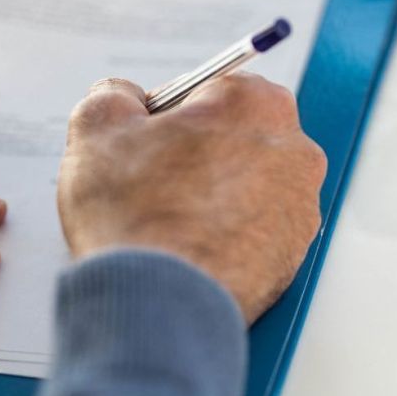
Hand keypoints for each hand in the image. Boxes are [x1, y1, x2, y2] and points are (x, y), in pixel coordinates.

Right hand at [58, 75, 325, 323]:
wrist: (159, 304)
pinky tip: (186, 249)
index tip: (141, 145)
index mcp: (254, 102)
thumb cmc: (135, 217)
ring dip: (209, 195)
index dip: (162, 118)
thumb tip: (124, 98)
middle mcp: (293, 149)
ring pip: (242, 184)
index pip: (203, 90)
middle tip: (149, 184)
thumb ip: (112, 94)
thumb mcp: (96, 128)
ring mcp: (299, 207)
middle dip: (193, 153)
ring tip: (165, 223)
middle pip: (231, 136)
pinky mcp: (294, 255)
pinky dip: (223, 235)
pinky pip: (251, 230)